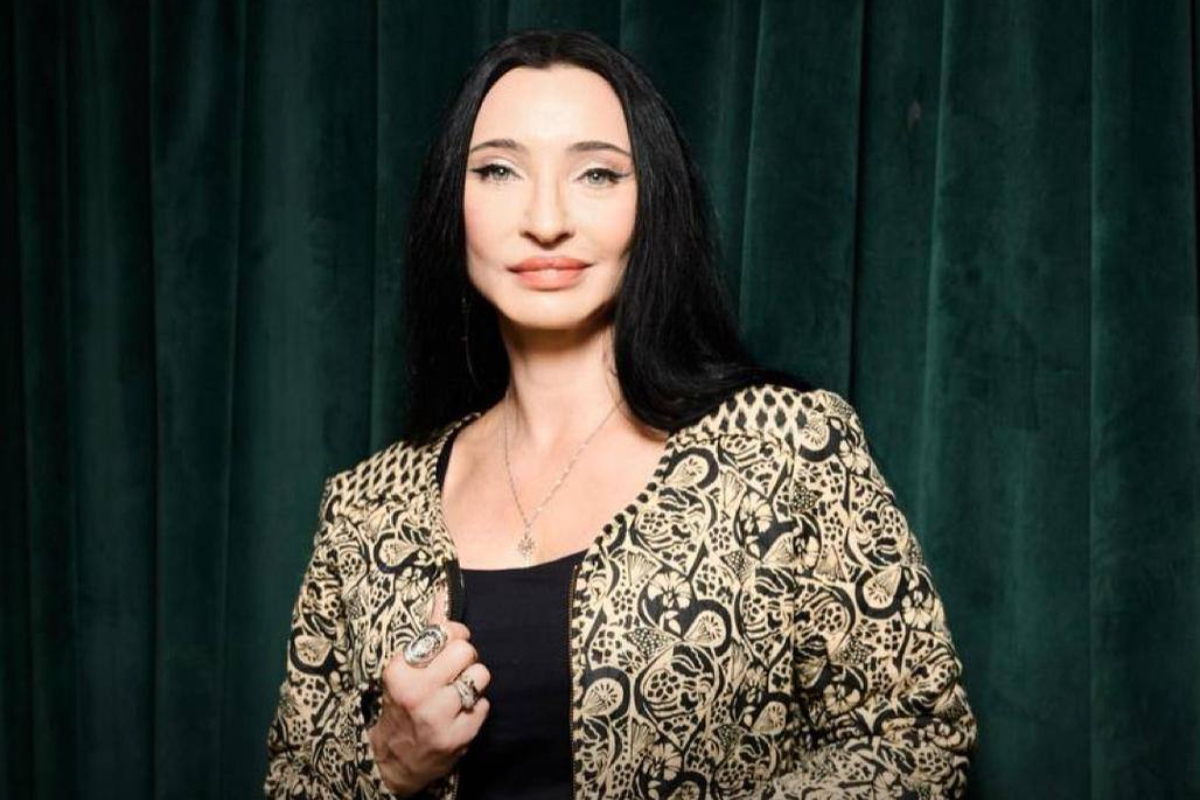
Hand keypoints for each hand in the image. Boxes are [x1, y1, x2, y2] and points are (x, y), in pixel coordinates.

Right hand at [367, 586, 491, 796]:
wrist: (396, 759)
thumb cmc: (403, 703)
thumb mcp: (406, 667)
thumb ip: (429, 629)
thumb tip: (444, 592)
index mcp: (401, 670)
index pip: (445, 632)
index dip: (454, 635)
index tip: (448, 645)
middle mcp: (417, 692)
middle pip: (467, 651)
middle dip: (465, 658)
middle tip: (455, 670)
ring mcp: (438, 717)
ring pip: (480, 676)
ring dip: (473, 683)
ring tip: (457, 692)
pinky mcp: (458, 736)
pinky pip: (485, 704)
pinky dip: (475, 708)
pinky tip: (459, 714)